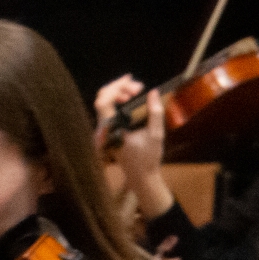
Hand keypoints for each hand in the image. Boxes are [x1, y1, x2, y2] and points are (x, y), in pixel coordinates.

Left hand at [93, 76, 170, 217]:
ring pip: (105, 103)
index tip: (132, 81)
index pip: (104, 101)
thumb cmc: (148, 158)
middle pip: (102, 98)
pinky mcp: (109, 130)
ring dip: (119, 93)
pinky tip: (130, 99)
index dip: (115, 87)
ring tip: (137, 91)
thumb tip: (153, 92)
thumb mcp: (156, 135)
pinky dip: (118, 101)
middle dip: (119, 87)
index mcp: (112, 128)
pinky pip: (109, 110)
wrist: (141, 177)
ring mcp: (105, 130)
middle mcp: (104, 128)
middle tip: (138, 87)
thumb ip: (155, 113)